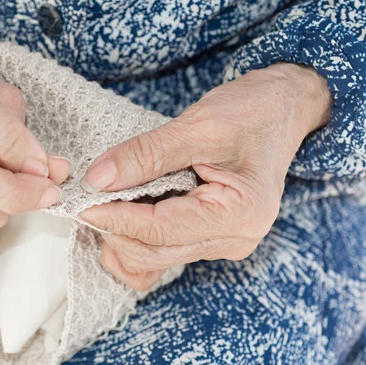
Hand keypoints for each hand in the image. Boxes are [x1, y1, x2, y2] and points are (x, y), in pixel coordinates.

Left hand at [80, 63, 330, 290]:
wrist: (284, 108)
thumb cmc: (253, 111)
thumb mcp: (197, 125)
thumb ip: (144, 155)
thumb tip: (97, 180)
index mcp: (239, 214)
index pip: (160, 230)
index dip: (115, 218)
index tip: (81, 202)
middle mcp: (234, 239)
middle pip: (155, 253)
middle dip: (114, 230)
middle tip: (84, 202)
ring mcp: (224, 242)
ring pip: (157, 257)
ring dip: (123, 236)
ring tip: (101, 205)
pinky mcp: (212, 236)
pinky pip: (166, 251)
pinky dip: (138, 239)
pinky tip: (121, 215)